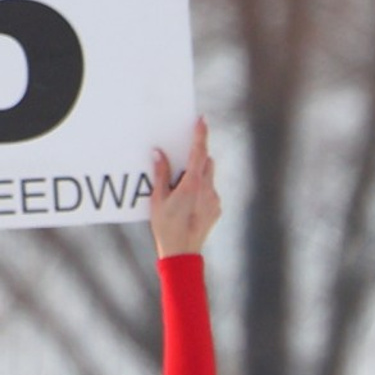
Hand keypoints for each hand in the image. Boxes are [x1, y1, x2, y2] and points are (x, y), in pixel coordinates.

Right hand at [149, 117, 219, 258]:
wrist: (182, 254)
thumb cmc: (166, 227)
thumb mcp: (158, 200)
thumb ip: (161, 174)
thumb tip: (159, 153)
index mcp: (191, 184)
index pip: (199, 153)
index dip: (200, 135)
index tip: (201, 120)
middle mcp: (207, 190)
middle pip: (207, 162)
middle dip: (197, 157)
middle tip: (183, 161)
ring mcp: (214, 200)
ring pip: (210, 177)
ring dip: (199, 175)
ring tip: (183, 187)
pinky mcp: (217, 209)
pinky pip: (211, 192)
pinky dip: (202, 190)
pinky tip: (189, 204)